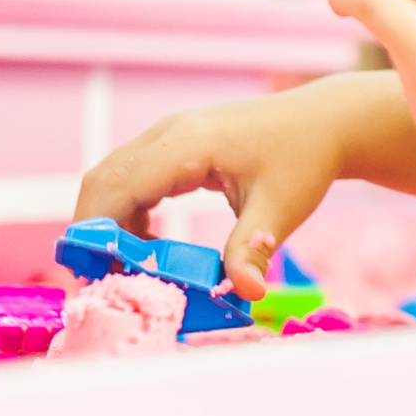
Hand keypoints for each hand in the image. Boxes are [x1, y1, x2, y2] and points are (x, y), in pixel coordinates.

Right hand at [73, 87, 348, 299]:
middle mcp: (168, 133)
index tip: (92, 275)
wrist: (323, 123)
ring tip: (125, 269)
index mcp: (187, 144)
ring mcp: (169, 135)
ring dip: (109, 223)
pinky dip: (128, 212)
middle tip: (99, 280)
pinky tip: (149, 246)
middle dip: (92, 231)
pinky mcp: (176, 145)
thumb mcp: (280, 208)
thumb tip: (246, 293)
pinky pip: (133, 177)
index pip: (117, 185)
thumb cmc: (303, 159)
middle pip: (103, 180)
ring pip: (113, 178)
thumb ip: (251, 249)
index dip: (96, 230)